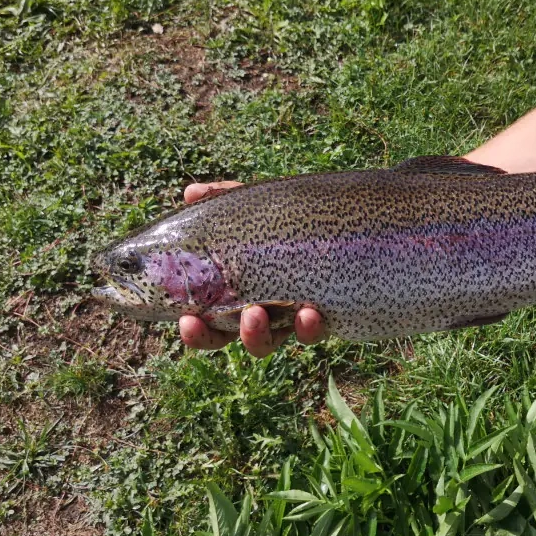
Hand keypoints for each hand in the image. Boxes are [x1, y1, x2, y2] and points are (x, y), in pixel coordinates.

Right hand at [177, 181, 326, 355]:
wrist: (348, 228)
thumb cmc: (291, 221)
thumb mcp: (258, 209)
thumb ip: (225, 200)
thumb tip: (190, 193)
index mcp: (238, 293)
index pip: (208, 323)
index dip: (195, 331)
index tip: (187, 320)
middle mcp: (262, 312)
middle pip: (231, 339)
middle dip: (219, 337)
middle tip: (222, 318)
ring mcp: (290, 318)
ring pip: (269, 342)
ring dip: (257, 334)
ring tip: (256, 312)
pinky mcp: (323, 319)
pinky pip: (313, 333)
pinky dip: (308, 327)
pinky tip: (309, 312)